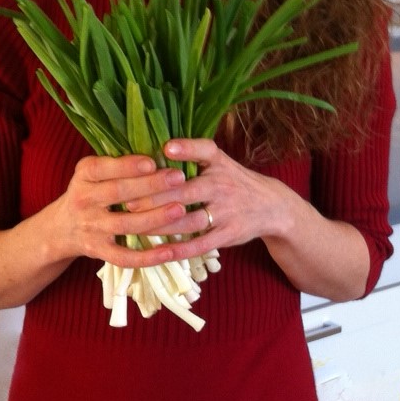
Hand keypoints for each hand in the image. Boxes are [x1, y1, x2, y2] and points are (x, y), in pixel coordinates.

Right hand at [37, 153, 195, 269]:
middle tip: (179, 178)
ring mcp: (91, 228)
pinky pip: (124, 257)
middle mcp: (83, 201)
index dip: (127, 166)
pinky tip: (170, 251)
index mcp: (83, 176)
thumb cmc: (90, 192)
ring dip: (154, 218)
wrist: (61, 229)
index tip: (153, 161)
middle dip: (150, 185)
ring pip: (125, 224)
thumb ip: (117, 163)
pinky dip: (147, 257)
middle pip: (117, 193)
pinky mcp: (99, 251)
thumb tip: (159, 151)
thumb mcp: (92, 172)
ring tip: (180, 209)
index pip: (102, 168)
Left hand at [119, 138, 294, 260]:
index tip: (166, 148)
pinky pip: (201, 244)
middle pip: (186, 190)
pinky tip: (160, 252)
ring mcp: (226, 211)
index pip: (205, 150)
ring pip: (189, 221)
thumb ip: (192, 155)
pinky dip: (180, 250)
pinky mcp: (228, 234)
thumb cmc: (234, 181)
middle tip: (127, 201)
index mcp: (218, 163)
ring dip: (161, 225)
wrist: (271, 206)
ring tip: (135, 227)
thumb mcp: (220, 162)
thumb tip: (150, 150)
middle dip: (156, 196)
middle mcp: (222, 185)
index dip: (187, 148)